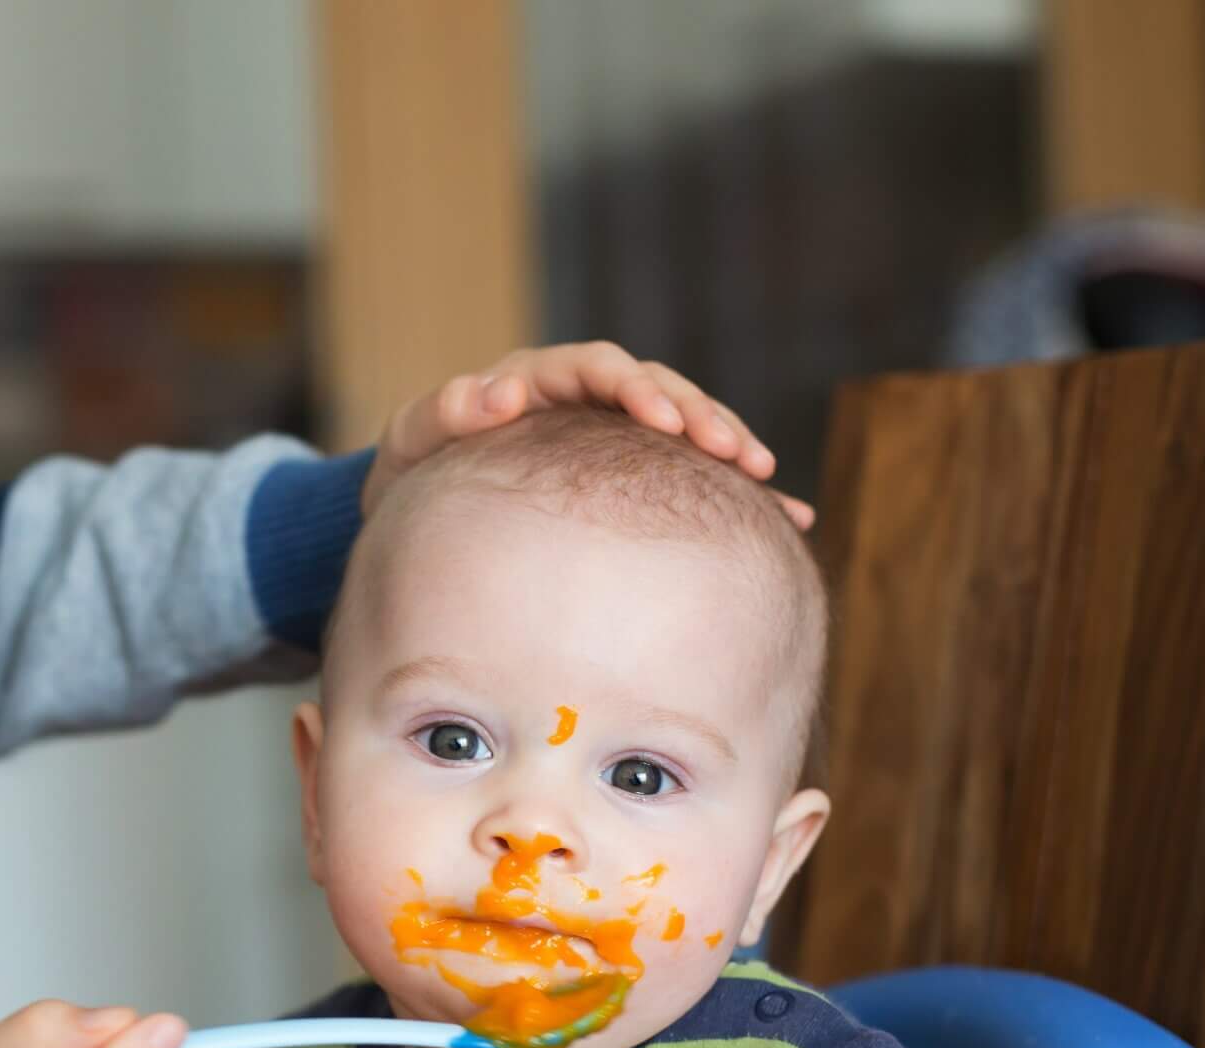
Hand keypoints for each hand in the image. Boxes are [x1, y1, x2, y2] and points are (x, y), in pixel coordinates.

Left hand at [363, 341, 813, 529]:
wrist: (422, 503)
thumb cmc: (415, 469)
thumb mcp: (414, 440)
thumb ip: (444, 411)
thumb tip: (493, 392)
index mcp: (540, 380)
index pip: (597, 369)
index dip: (631, 387)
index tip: (658, 417)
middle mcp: (587, 400)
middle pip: (656, 391)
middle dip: (697, 414)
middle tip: (730, 448)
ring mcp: (616, 436)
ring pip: (684, 428)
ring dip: (728, 444)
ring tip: (765, 475)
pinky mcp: (637, 475)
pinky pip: (695, 480)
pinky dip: (741, 498)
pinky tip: (790, 521)